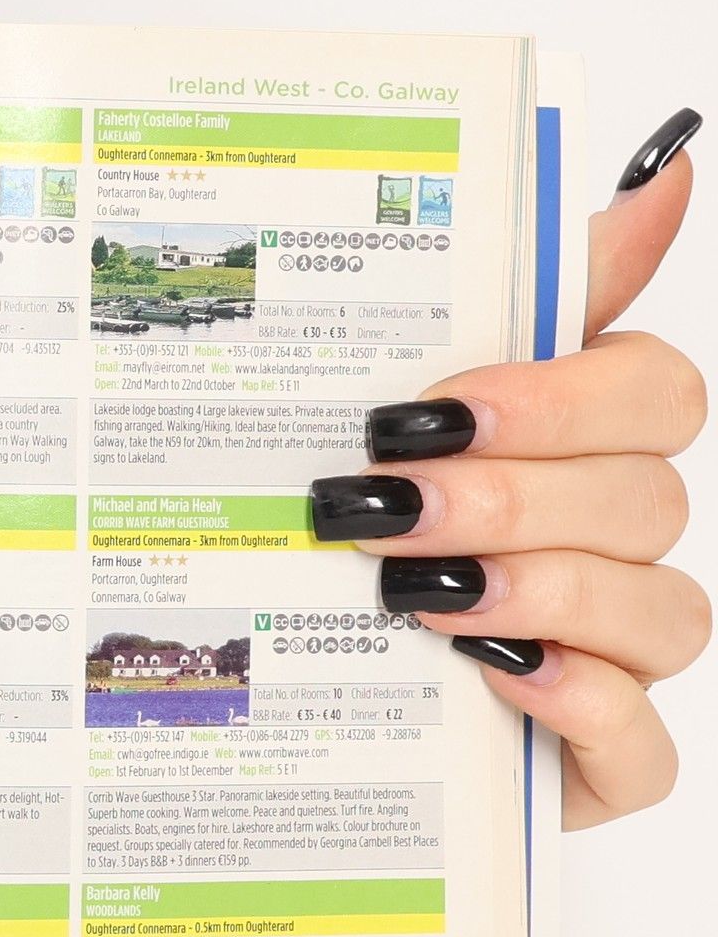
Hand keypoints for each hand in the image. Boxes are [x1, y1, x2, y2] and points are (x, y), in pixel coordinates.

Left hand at [311, 109, 707, 827]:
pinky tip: (497, 682)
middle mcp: (612, 547)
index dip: (560, 397)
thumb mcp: (396, 418)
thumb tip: (663, 172)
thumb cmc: (344, 545)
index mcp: (580, 451)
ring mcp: (616, 660)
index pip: (654, 390)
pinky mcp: (593, 765)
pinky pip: (642, 748)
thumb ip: (529, 299)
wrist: (273, 702)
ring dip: (540, 593)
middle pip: (649, 496)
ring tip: (416, 596)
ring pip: (660, 612)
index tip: (438, 408)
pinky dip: (582, 711)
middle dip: (516, 496)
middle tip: (389, 506)